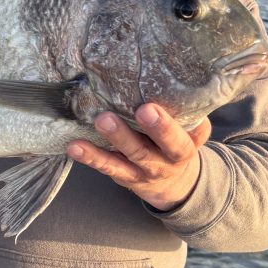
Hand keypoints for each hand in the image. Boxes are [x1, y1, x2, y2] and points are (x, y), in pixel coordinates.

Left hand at [67, 103, 211, 211]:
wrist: (177, 183)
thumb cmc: (180, 144)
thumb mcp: (193, 133)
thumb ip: (189, 116)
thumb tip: (175, 84)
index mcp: (182, 151)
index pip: (176, 141)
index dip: (163, 127)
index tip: (147, 108)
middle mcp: (160, 164)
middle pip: (143, 152)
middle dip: (124, 136)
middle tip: (108, 118)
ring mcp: (138, 172)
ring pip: (120, 161)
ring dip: (103, 146)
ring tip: (94, 125)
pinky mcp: (121, 175)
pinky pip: (105, 166)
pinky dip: (89, 156)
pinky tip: (74, 146)